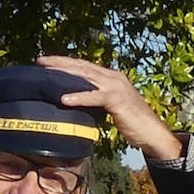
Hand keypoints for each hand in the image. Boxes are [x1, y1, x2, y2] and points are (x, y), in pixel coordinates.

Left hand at [37, 56, 183, 160]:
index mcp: (112, 77)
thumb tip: (82, 104)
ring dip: (64, 73)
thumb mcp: (113, 108)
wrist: (152, 133)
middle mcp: (113, 77)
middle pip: (82, 66)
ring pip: (85, 76)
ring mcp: (115, 86)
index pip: (85, 66)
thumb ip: (99, 101)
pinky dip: (78, 97)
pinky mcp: (116, 99)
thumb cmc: (134, 123)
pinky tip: (64, 99)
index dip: (67, 63)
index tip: (48, 62)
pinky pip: (94, 96)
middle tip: (40, 61)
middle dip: (60, 63)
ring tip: (46, 72)